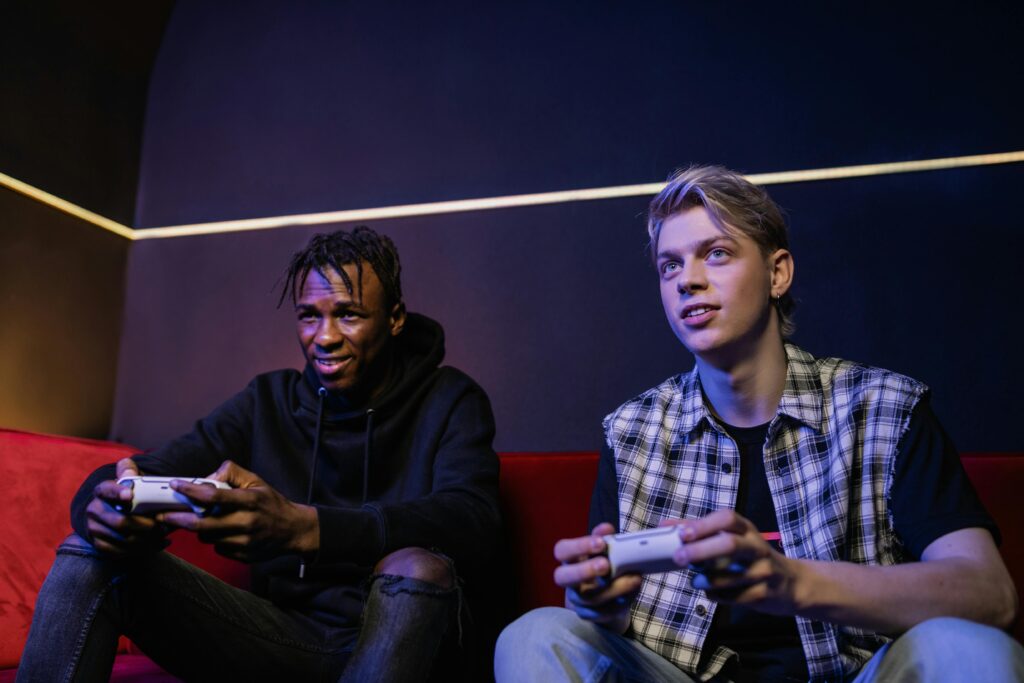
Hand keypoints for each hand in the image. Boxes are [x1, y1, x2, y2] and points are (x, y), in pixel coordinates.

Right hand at [85, 458, 169, 554]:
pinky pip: (121, 552)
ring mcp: (94, 529)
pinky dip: (143, 550)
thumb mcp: (129, 479)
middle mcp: (94, 510)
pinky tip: (158, 543)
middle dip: (145, 525)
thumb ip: (129, 470)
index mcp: (102, 491)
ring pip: (123, 539)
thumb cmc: (128, 493)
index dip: (117, 492)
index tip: (130, 495)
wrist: (114, 511)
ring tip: (164, 534)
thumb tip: (129, 471)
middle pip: (120, 522)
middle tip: (162, 525)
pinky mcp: (99, 545)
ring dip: (147, 539)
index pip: (106, 489)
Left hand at [157, 460, 318, 562]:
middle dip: (178, 520)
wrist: (293, 530)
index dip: (191, 490)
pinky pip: (218, 549)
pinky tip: (222, 532)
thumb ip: (231, 473)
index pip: (214, 496)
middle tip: (163, 516)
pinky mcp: (243, 556)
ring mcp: (244, 542)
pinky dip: (215, 540)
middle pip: (203, 524)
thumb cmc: (271, 503)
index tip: (176, 485)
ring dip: (199, 529)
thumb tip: (207, 478)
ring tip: (203, 520)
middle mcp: (246, 522)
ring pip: (207, 538)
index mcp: (250, 501)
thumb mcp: (256, 481)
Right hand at [553, 522, 642, 630]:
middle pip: (562, 577)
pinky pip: (601, 613)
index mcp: (570, 559)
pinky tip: (631, 595)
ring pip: (588, 598)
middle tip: (606, 565)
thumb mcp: (604, 549)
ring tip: (633, 579)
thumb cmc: (604, 565)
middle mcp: (569, 580)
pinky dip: (618, 604)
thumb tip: (606, 528)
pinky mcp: (588, 615)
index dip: (579, 546)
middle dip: (584, 571)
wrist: (608, 594)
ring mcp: (576, 599)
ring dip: (613, 588)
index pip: (562, 550)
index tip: (601, 543)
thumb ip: (604, 537)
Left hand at [670, 510, 801, 615]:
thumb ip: (699, 531)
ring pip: (730, 576)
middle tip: (678, 557)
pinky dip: (717, 595)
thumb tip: (664, 525)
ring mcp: (763, 571)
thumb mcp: (733, 538)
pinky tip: (711, 592)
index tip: (682, 533)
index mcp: (747, 529)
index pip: (727, 518)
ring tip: (695, 581)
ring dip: (707, 579)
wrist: (792, 583)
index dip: (703, 524)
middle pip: (729, 544)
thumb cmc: (752, 557)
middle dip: (701, 551)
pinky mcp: (764, 594)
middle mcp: (757, 547)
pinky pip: (734, 597)